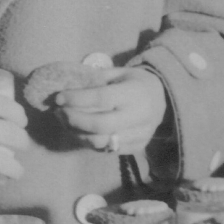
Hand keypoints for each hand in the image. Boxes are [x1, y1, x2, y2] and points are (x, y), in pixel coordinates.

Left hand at [53, 65, 169, 154]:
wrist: (164, 99)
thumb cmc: (135, 83)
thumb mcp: (119, 73)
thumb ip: (96, 79)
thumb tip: (67, 86)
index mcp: (134, 93)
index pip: (101, 99)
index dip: (76, 99)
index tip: (58, 98)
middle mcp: (138, 116)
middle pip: (99, 125)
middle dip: (73, 119)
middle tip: (58, 112)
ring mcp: (139, 135)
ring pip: (100, 142)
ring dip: (76, 133)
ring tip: (65, 122)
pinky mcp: (136, 148)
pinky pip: (105, 150)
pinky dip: (88, 142)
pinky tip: (79, 131)